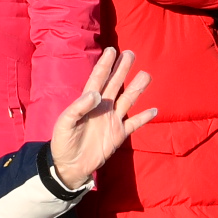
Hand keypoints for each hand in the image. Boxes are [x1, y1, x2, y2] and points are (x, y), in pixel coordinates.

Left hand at [43, 48, 156, 189]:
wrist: (70, 166)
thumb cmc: (63, 142)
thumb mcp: (65, 124)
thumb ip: (78, 107)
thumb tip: (96, 93)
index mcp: (88, 102)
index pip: (98, 79)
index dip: (105, 65)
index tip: (111, 50)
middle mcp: (102, 108)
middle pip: (115, 85)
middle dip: (122, 70)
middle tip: (131, 53)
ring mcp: (112, 121)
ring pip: (127, 101)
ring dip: (136, 89)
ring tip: (146, 75)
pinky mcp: (118, 135)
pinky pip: (134, 124)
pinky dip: (144, 118)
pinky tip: (154, 110)